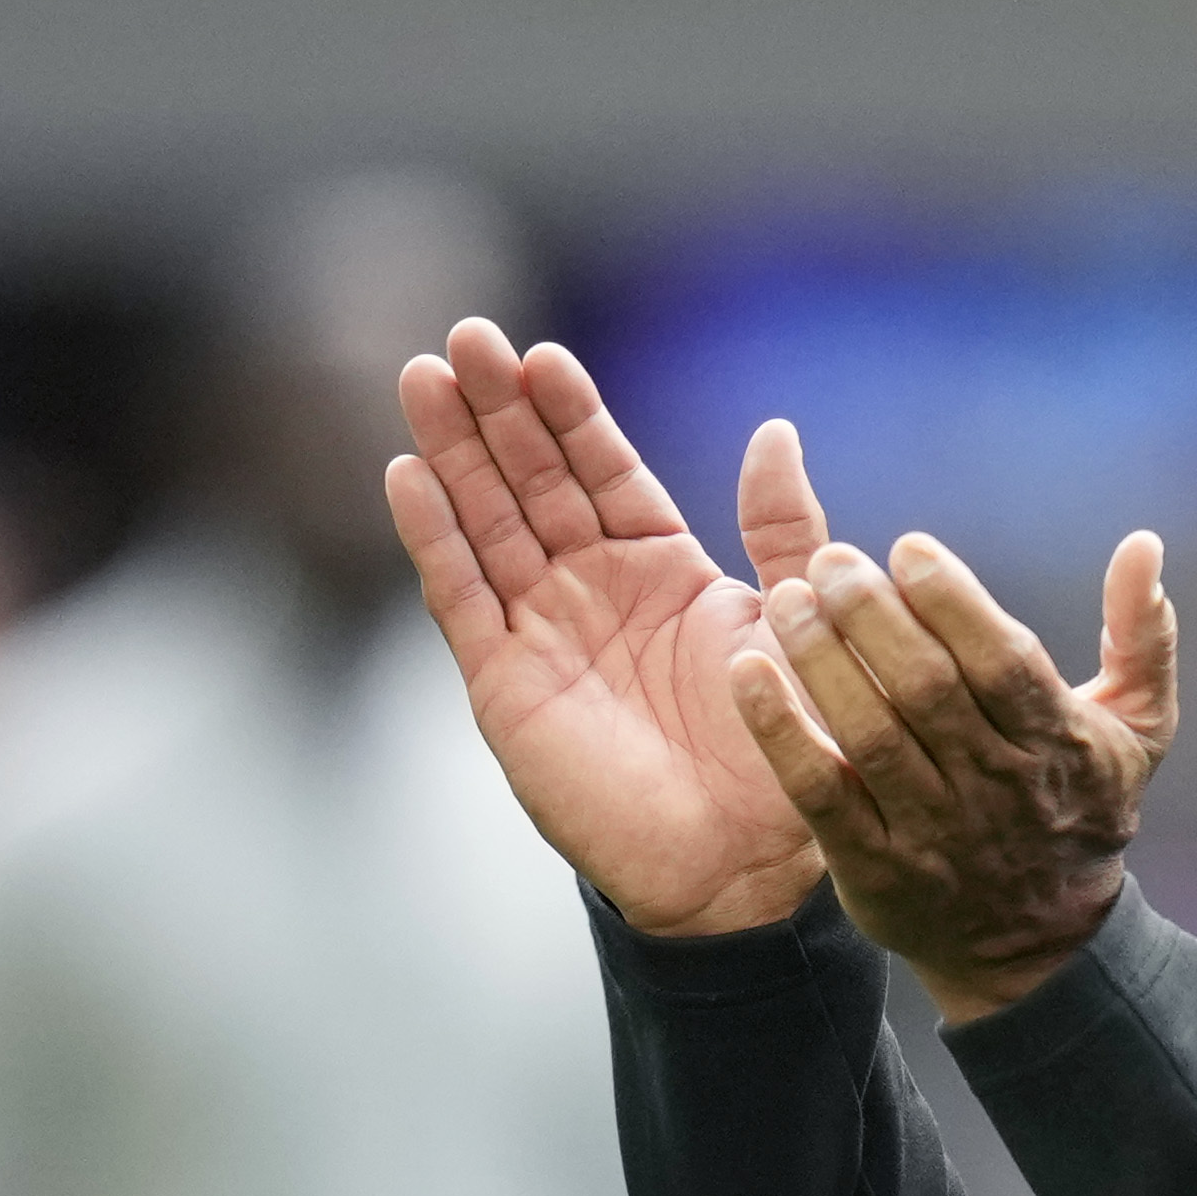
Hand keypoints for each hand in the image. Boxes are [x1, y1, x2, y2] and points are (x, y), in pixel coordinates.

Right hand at [385, 318, 828, 935]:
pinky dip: (433, 538)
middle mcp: (593, 591)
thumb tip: (775, 430)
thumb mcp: (790, 616)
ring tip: (423, 378)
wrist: (747, 858)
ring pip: (486, 523)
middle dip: (498, 410)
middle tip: (466, 338)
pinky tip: (406, 476)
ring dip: (453, 452)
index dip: (570, 414)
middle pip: (531, 481)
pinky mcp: (504, 683)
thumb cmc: (780, 743)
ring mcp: (543, 633)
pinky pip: (461, 597)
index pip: (603, 471)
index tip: (543, 355)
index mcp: (662, 569)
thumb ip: (781, 527)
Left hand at [734, 525, 1177, 1021]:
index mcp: (1058, 743)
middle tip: (833, 561)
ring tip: (788, 599)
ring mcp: (933, 831)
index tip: (908, 549)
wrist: (1042, 947)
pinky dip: (781, 733)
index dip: (953, 601)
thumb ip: (1143, 636)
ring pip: (872, 733)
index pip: (1003, 662)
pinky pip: (820, 792)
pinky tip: (748, 673)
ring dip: (823, 660)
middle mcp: (995, 786)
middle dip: (875, 617)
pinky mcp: (875, 867)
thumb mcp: (1139, 729)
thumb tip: (1143, 543)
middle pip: (928, 689)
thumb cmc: (1082, 811)